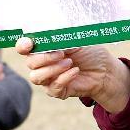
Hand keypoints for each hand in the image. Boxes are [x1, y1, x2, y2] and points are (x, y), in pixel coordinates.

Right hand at [15, 38, 129, 112]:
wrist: (105, 70)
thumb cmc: (90, 53)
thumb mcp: (76, 41)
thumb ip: (59, 40)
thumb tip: (47, 39)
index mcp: (44, 49)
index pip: (24, 48)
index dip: (23, 46)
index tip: (29, 44)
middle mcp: (43, 64)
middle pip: (30, 63)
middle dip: (44, 58)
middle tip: (62, 54)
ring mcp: (48, 78)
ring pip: (36, 77)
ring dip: (52, 69)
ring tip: (69, 63)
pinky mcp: (57, 91)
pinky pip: (52, 87)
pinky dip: (64, 78)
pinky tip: (75, 71)